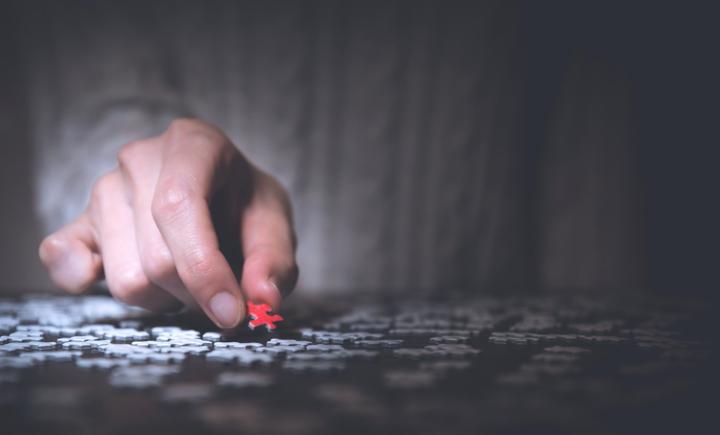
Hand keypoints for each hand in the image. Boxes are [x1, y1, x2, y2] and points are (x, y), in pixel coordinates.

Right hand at [39, 118, 297, 327]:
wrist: (221, 197)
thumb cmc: (246, 208)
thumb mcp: (275, 226)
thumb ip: (274, 261)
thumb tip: (262, 299)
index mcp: (193, 143)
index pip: (179, 206)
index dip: (203, 268)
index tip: (231, 312)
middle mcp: (140, 159)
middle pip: (157, 257)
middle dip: (196, 293)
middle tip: (222, 288)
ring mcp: (104, 189)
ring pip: (125, 278)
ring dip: (165, 298)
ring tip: (188, 276)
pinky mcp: (80, 221)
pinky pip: (62, 258)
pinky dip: (85, 279)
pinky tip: (123, 275)